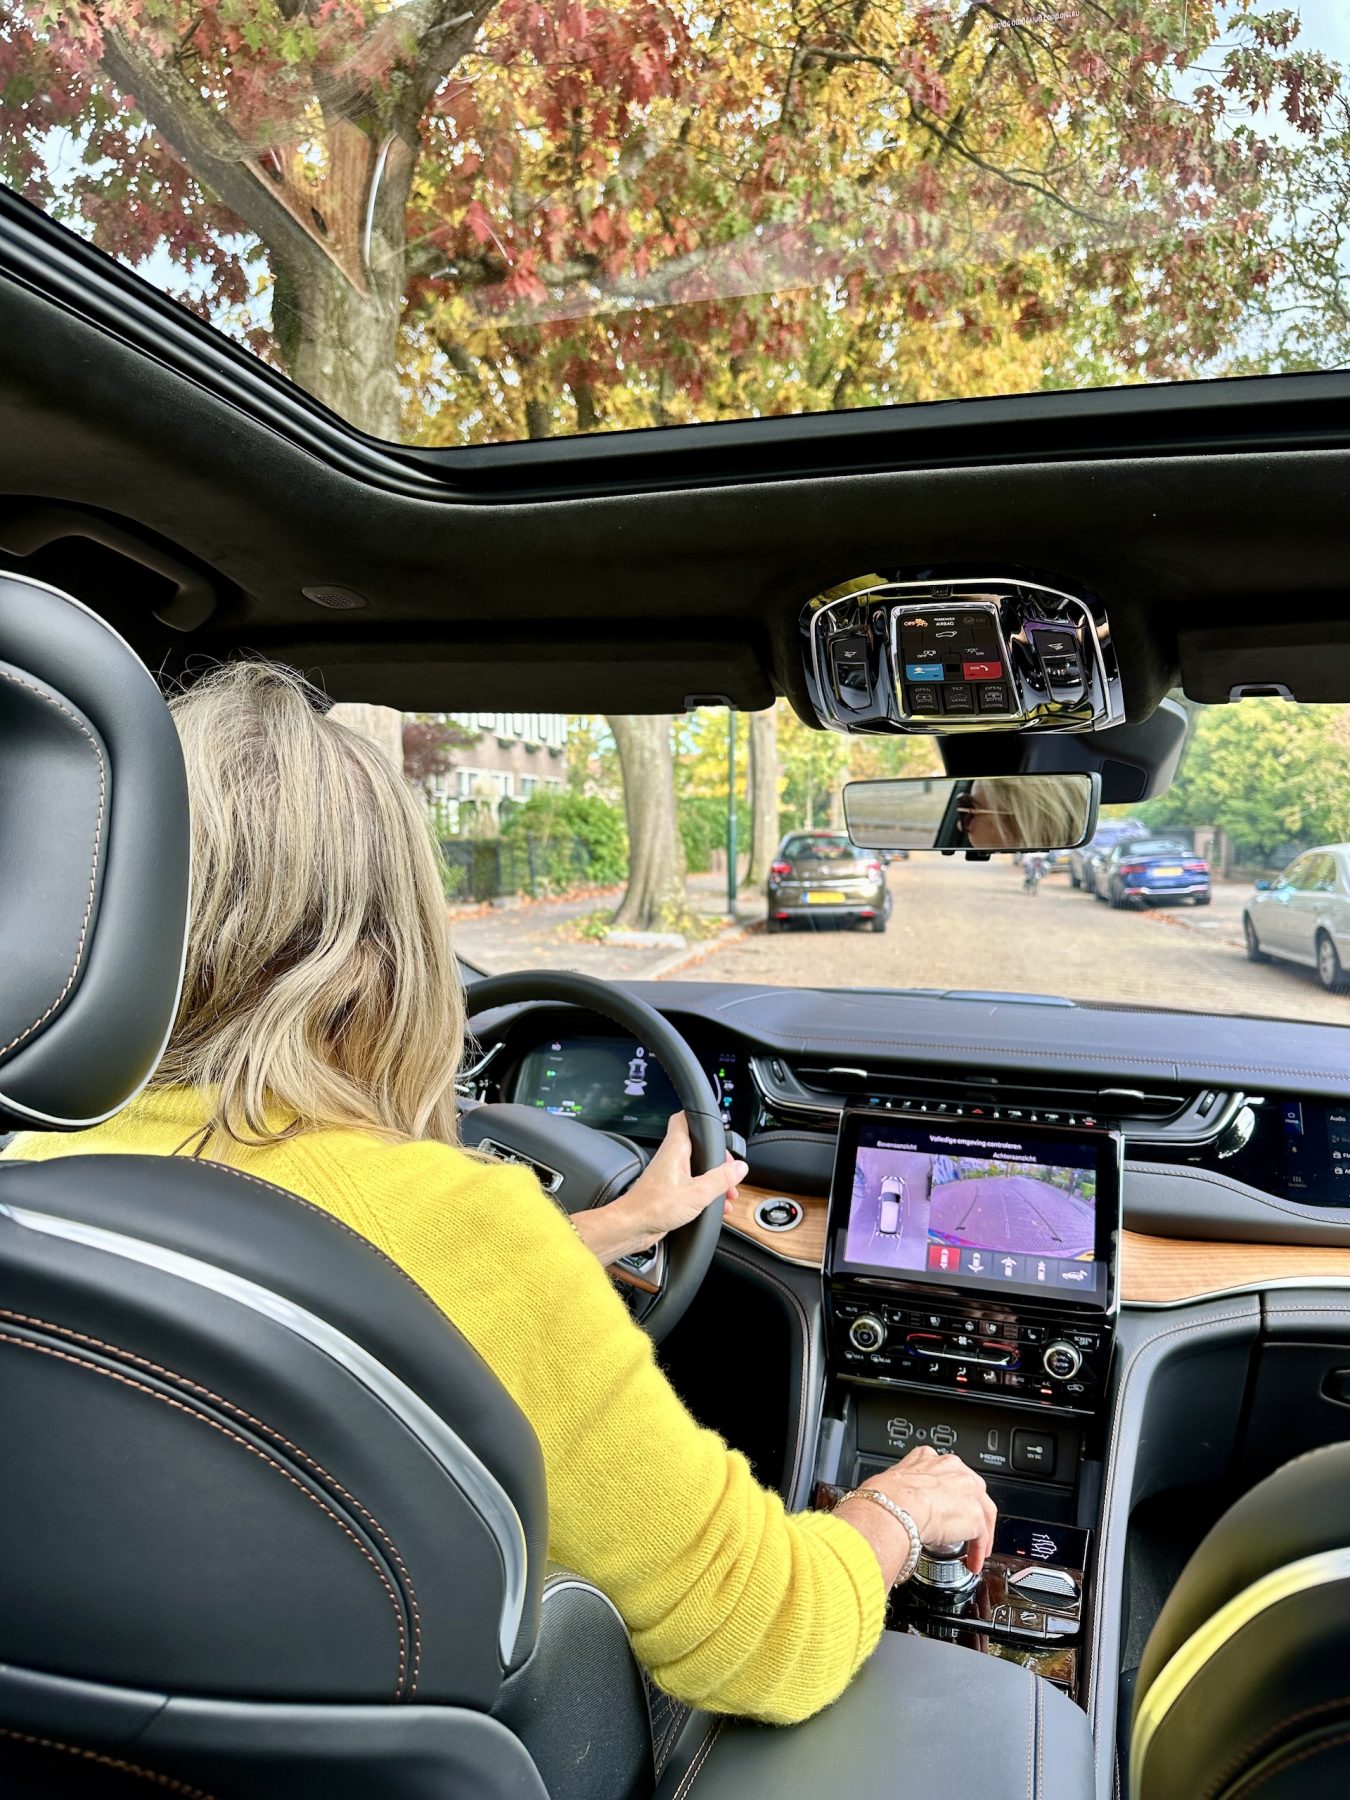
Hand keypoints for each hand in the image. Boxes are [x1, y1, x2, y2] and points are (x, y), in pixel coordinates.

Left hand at [571, 1112, 747, 1265]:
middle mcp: (671, 1158)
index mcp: (675, 1149)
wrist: (632, 1227)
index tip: (717, 1128)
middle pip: (698, 1148)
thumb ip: (720, 1179)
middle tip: (729, 1172)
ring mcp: (669, 1174)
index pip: (684, 1118)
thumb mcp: (697, 1193)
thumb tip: (739, 1168)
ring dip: (713, 1180)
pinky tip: (713, 1207)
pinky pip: (691, 1186)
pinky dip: (704, 1193)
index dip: (700, 1119)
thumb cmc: (654, 1207)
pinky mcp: (668, 1191)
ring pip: (696, 1169)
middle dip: (717, 1160)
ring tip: (726, 1194)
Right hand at [876, 1446, 996, 1572]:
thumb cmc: (884, 1498)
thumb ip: (899, 1491)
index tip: (943, 1507)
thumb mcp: (890, 1484)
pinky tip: (972, 1562)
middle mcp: (952, 1469)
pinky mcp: (975, 1515)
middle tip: (961, 1529)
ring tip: (973, 1551)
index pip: (946, 1473)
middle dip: (968, 1511)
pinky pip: (981, 1536)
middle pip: (971, 1490)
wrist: (895, 1507)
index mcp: (929, 1458)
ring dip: (978, 1534)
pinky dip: (977, 1551)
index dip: (947, 1493)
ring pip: (982, 1512)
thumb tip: (890, 1505)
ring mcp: (967, 1491)